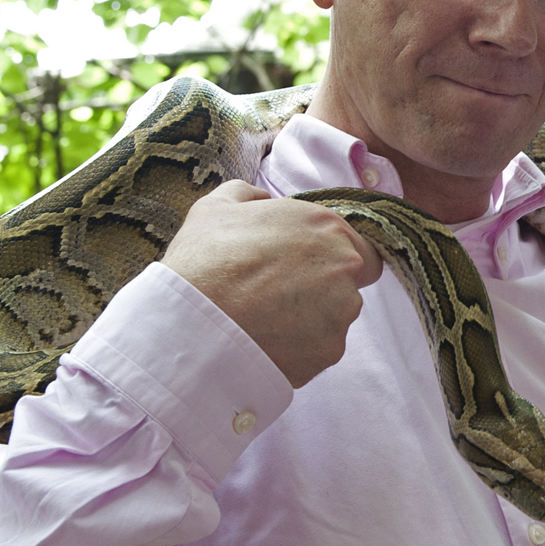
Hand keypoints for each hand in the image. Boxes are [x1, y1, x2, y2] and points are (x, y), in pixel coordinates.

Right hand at [160, 180, 383, 387]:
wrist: (190, 324)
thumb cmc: (203, 260)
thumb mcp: (217, 207)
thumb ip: (248, 195)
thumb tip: (260, 199)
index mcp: (325, 226)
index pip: (354, 243)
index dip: (327, 256)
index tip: (300, 267)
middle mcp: (345, 266)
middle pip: (350, 280)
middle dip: (324, 286)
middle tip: (281, 294)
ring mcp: (341, 310)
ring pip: (337, 316)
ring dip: (313, 318)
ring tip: (268, 319)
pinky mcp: (330, 350)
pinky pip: (321, 347)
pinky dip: (301, 348)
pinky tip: (268, 341)